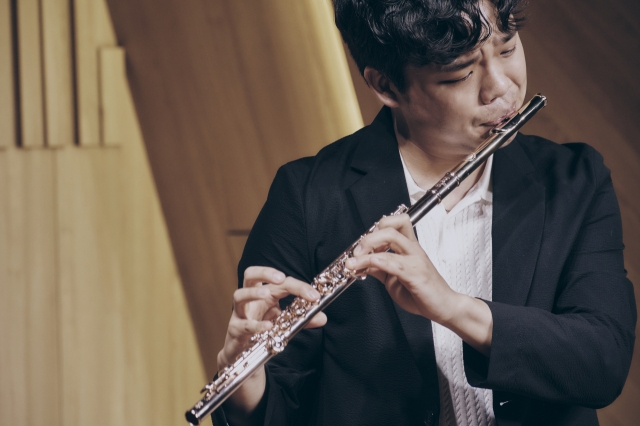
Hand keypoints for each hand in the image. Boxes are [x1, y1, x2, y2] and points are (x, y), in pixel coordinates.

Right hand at [218, 266, 326, 420]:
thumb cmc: (263, 332)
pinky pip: (242, 325)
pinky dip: (255, 325)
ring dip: (252, 293)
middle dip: (265, 272)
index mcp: (265, 295)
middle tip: (280, 278)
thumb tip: (323, 318)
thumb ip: (302, 320)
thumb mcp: (284, 324)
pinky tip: (267, 326)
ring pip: (238, 295)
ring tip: (266, 294)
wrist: (244, 356)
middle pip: (250, 275)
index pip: (280, 282)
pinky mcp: (235, 331)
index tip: (314, 295)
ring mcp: (240, 314)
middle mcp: (251, 300)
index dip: (298, 286)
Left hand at [345, 213, 455, 321]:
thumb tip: (361, 263)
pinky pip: (395, 262)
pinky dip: (378, 261)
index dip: (375, 230)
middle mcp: (413, 249)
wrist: (444, 307)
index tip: (362, 247)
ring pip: (391, 238)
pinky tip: (368, 266)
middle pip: (390, 226)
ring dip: (367, 248)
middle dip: (368, 237)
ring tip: (354, 262)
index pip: (394, 223)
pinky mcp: (416, 274)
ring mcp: (416, 260)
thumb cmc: (423, 293)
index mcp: (409, 248)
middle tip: (356, 253)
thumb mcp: (394, 279)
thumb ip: (379, 269)